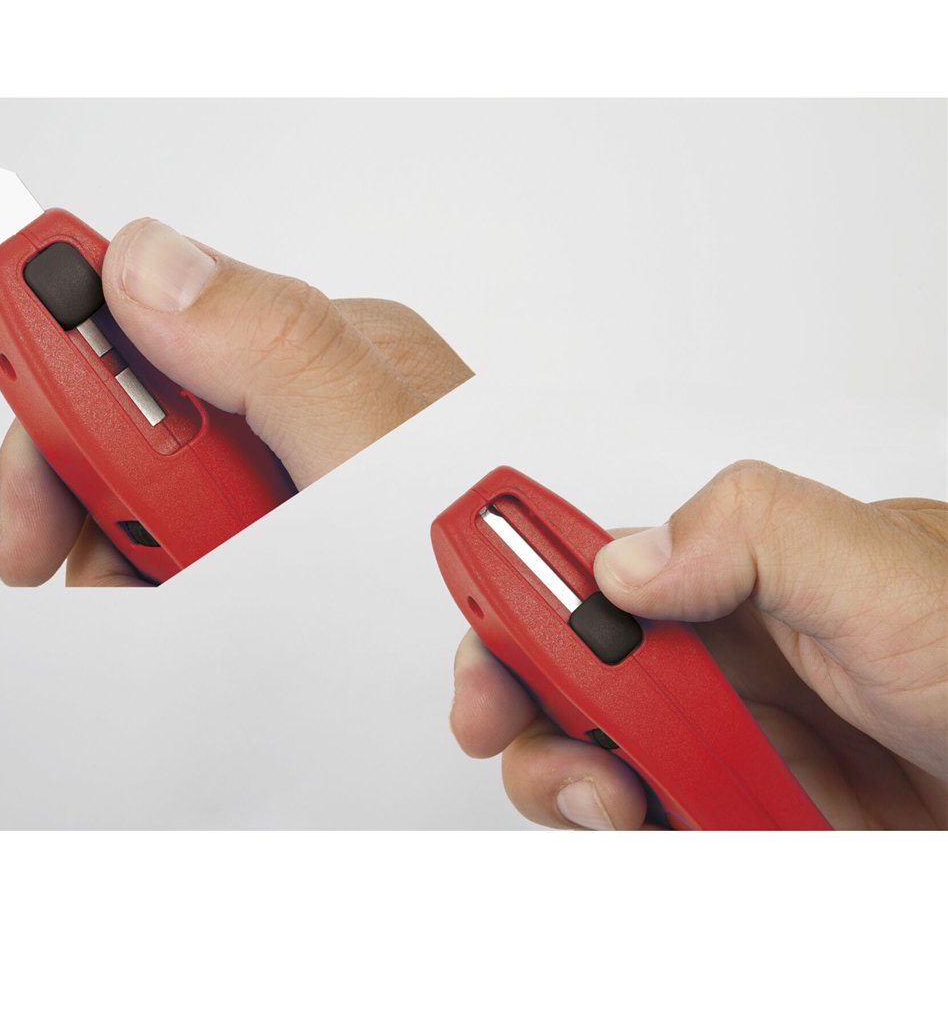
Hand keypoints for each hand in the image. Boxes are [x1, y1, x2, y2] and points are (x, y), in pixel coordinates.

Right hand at [0, 219, 470, 585]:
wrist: (565, 634)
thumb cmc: (489, 529)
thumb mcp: (380, 443)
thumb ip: (272, 345)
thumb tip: (145, 257)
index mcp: (325, 345)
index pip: (152, 308)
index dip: (67, 363)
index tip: (34, 447)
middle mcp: (312, 396)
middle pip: (148, 407)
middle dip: (96, 482)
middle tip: (69, 549)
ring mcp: (307, 468)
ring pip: (168, 483)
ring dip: (137, 545)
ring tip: (154, 589)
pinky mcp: (305, 532)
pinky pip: (207, 541)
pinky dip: (177, 579)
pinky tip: (188, 600)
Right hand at [450, 461, 947, 828]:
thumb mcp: (887, 569)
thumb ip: (755, 533)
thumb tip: (626, 565)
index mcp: (724, 582)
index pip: (582, 582)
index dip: (513, 614)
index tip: (488, 667)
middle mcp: (713, 662)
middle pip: (567, 682)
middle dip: (530, 724)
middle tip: (571, 769)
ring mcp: (729, 744)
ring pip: (601, 767)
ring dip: (583, 796)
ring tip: (628, 811)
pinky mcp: (753, 815)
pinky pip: (665, 832)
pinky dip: (647, 840)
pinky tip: (671, 836)